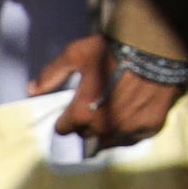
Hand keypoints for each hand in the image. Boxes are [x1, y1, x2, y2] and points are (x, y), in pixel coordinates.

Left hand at [27, 33, 181, 155]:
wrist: (156, 49)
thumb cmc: (113, 51)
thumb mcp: (77, 54)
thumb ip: (53, 73)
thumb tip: (31, 90)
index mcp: (81, 114)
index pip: (64, 129)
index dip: (68, 116)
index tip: (75, 107)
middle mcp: (102, 128)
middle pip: (87, 135)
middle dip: (88, 123)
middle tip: (97, 105)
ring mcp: (127, 130)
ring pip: (109, 140)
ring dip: (108, 129)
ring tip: (115, 111)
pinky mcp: (149, 127)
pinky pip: (134, 136)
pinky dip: (131, 128)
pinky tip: (134, 114)